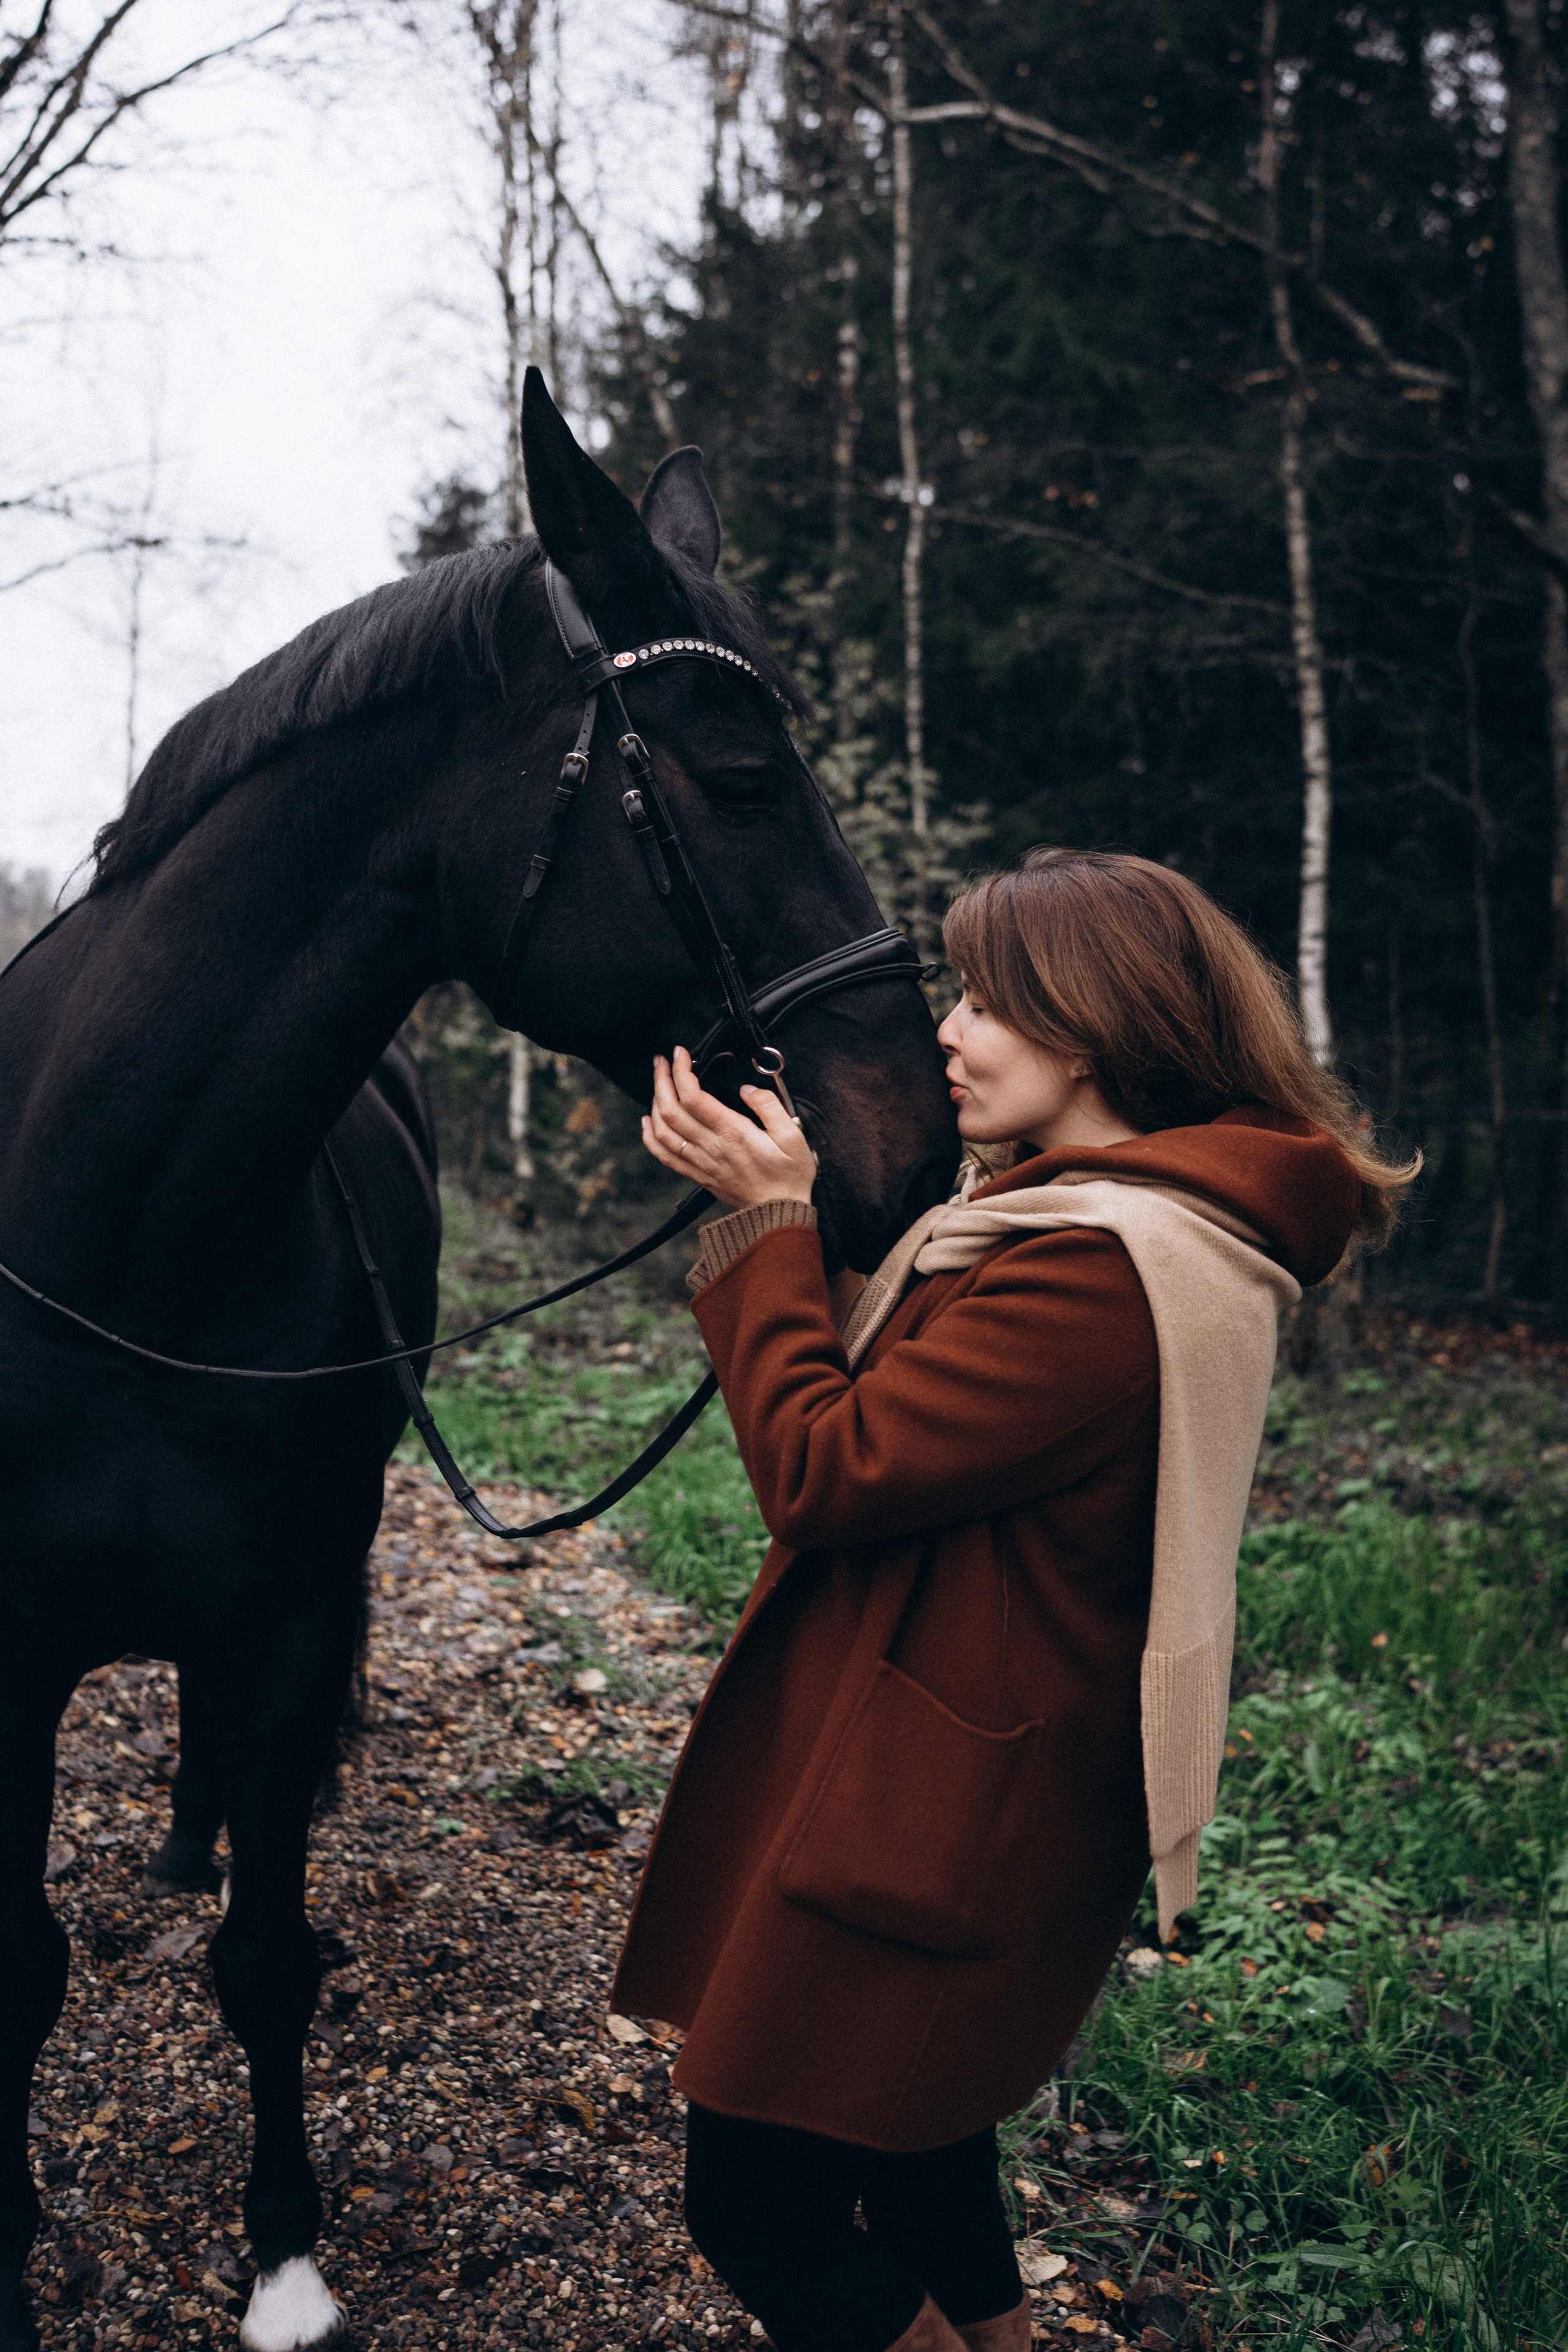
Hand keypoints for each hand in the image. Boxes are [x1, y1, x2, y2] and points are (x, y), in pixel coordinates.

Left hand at [641, 1046, 817, 1209]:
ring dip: (654, 1103)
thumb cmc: (789, 1176)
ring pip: (664, 1131)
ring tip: (657, 1084)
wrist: (780, 1216)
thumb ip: (769, 1106)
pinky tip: (647, 1121)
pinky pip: (665, 1156)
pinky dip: (651, 1137)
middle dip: (661, 1081)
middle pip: (672, 1110)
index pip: (694, 1097)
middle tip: (661, 1062)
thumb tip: (747, 1089)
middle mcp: (711, 1148)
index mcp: (733, 1133)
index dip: (681, 1071)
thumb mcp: (793, 1136)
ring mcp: (701, 1163)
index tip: (680, 1054)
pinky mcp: (699, 1175)